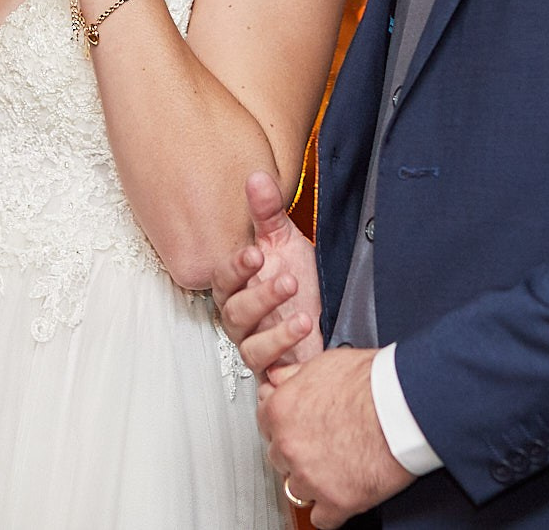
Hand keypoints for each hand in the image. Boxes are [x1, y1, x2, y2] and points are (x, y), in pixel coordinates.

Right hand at [212, 171, 322, 387]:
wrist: (325, 317)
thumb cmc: (299, 281)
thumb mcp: (285, 241)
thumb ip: (268, 213)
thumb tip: (257, 177)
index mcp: (237, 286)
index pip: (223, 278)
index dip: (236, 267)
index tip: (256, 253)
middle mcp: (240, 318)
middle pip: (233, 312)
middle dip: (260, 296)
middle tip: (286, 279)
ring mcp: (255, 344)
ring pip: (249, 345)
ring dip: (275, 329)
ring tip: (303, 314)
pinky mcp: (273, 368)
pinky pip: (267, 371)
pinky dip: (282, 356)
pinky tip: (302, 335)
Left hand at [261, 347, 414, 528]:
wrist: (404, 405)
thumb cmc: (372, 382)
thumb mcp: (324, 363)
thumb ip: (293, 375)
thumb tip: (279, 379)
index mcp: (281, 410)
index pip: (265, 425)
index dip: (285, 426)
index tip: (296, 429)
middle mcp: (289, 446)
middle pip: (280, 458)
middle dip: (299, 454)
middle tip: (322, 446)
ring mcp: (310, 477)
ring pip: (297, 490)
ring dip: (313, 482)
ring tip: (336, 469)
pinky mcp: (337, 501)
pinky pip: (322, 519)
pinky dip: (331, 511)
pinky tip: (342, 497)